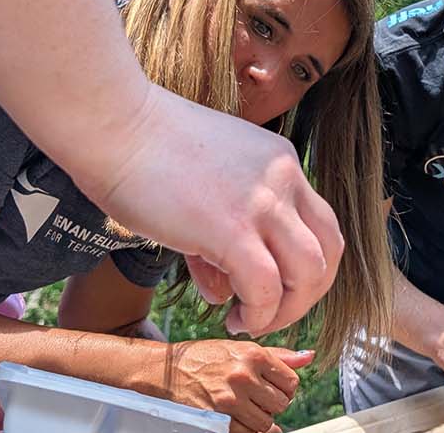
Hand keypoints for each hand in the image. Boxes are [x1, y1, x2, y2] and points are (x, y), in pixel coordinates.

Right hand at [98, 85, 342, 336]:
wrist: (114, 123)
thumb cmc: (143, 150)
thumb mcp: (203, 183)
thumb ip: (221, 235)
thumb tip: (223, 290)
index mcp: (279, 161)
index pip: (319, 224)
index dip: (305, 266)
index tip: (275, 287)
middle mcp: (283, 178)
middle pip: (328, 251)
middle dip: (307, 293)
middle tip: (271, 312)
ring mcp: (262, 203)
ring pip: (310, 273)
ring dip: (287, 310)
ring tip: (251, 320)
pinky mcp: (233, 229)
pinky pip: (266, 288)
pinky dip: (258, 314)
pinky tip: (232, 317)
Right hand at [164, 341, 312, 432]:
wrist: (167, 372)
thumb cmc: (205, 358)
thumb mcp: (240, 348)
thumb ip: (277, 355)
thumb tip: (308, 357)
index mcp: (253, 355)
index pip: (292, 381)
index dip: (285, 387)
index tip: (272, 386)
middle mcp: (243, 376)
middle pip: (281, 404)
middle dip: (272, 404)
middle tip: (257, 398)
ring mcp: (230, 400)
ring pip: (266, 423)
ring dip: (260, 419)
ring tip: (246, 408)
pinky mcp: (218, 421)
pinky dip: (246, 430)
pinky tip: (237, 418)